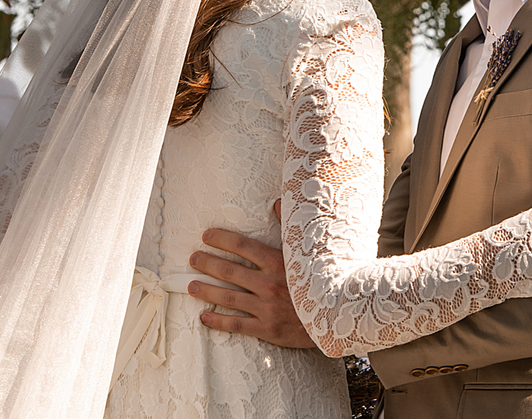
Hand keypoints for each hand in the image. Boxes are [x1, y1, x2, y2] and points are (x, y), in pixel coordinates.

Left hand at [189, 202, 315, 348]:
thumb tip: (279, 202)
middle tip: (193, 258)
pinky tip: (204, 316)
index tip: (207, 236)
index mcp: (279, 262)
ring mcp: (267, 307)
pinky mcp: (267, 329)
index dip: (223, 240)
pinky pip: (237, 324)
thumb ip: (292, 226)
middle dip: (209, 263)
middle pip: (231, 271)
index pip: (244, 247)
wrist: (340, 316)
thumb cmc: (325, 280)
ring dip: (207, 290)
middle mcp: (269, 283)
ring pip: (229, 297)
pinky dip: (218, 320)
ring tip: (191, 285)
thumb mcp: (313, 251)